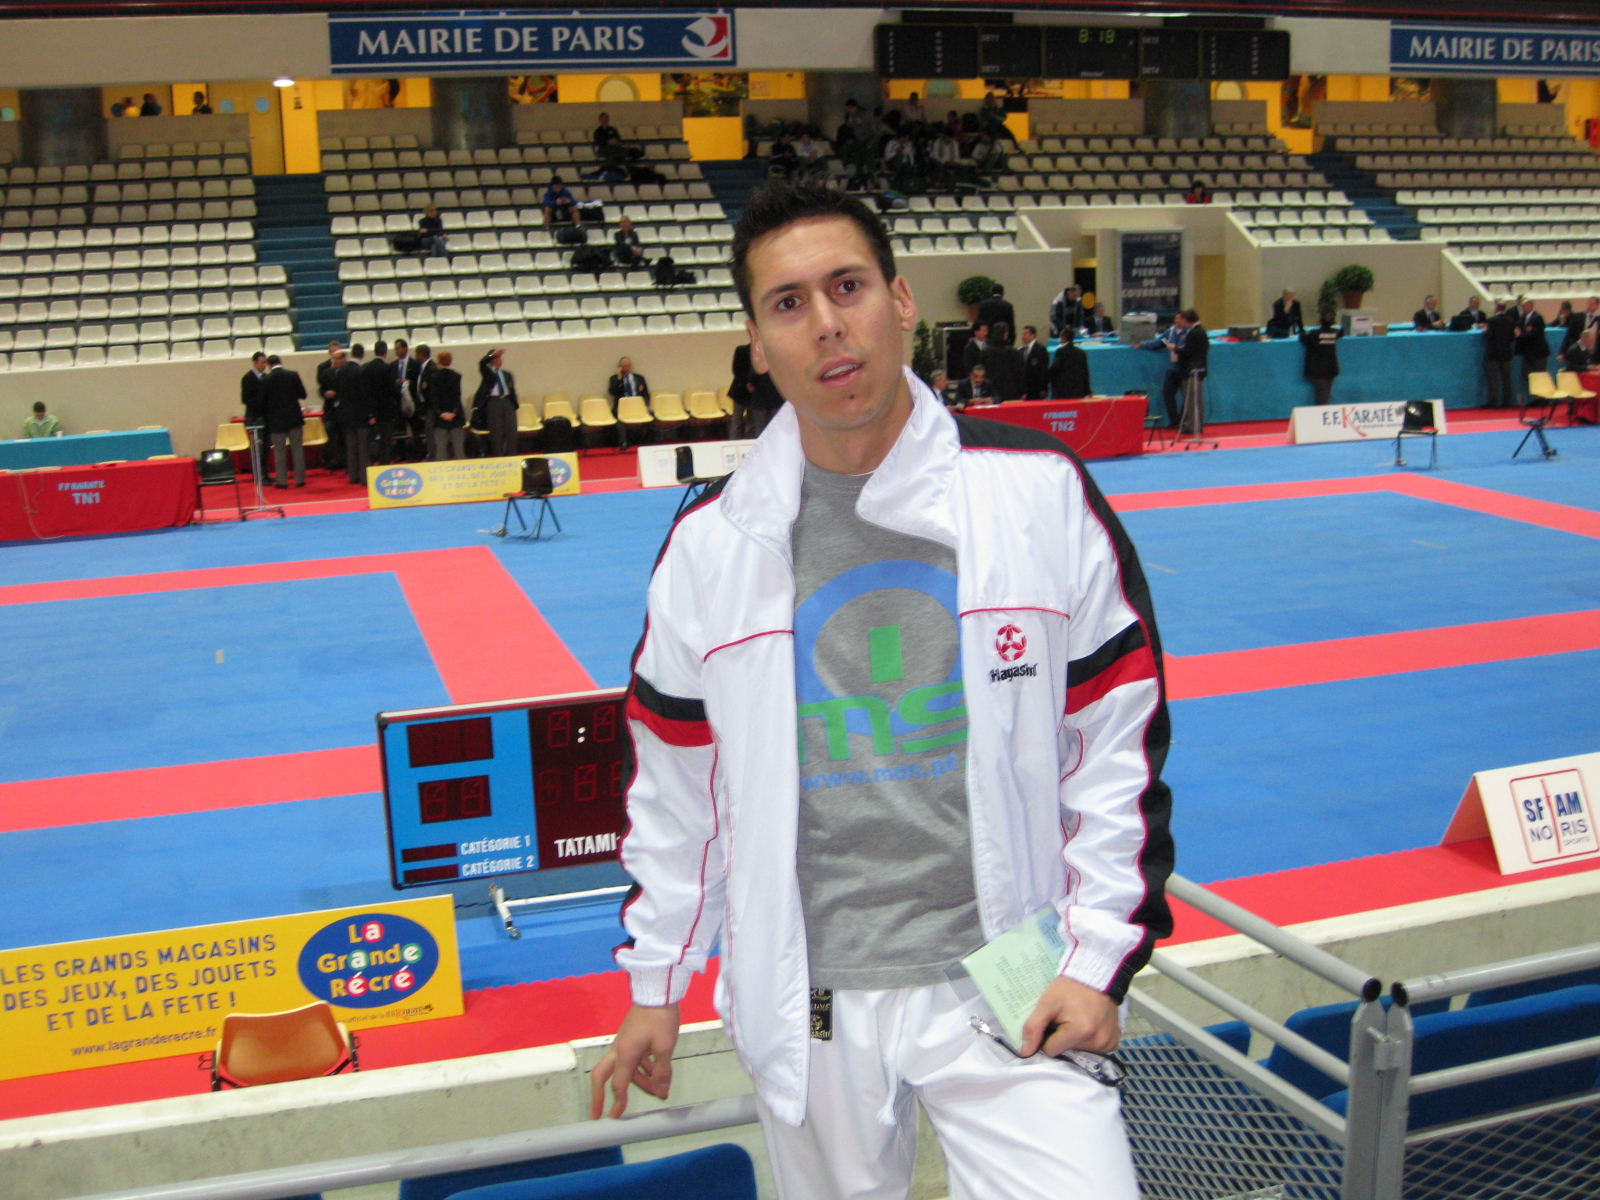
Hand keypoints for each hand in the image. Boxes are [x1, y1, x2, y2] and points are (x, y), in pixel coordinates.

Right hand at [588, 1003, 679, 1118]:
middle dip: (600, 1095)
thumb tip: (662, 1090)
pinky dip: (643, 1068)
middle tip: (598, 1112)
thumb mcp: (665, 1047)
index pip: (619, 1084)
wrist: (658, 991)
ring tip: (658, 1090)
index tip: (615, 1117)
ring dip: (638, 1081)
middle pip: (603, 1075)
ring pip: (625, 1068)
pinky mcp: (633, 1037)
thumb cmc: (660, 1018)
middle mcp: (620, 1049)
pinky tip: (657, 1073)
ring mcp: (625, 1042)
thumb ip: (662, 1070)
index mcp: (625, 1053)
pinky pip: (634, 1058)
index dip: (618, 1102)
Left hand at [1020, 977, 1119, 1057]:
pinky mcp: (1113, 1042)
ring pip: (1079, 1051)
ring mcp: (1108, 1044)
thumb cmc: (1069, 988)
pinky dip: (1088, 1040)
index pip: (1051, 1050)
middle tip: (1065, 1018)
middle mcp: (1098, 1042)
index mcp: (1080, 1033)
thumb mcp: (1047, 1002)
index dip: (1047, 1036)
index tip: (1052, 1022)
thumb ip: (1033, 1027)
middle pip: (1066, 1051)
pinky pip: (1094, 1049)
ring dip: (1075, 1039)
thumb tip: (1025, 1053)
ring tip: (1077, 1018)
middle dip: (1062, 1038)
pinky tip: (1088, 1024)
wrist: (1095, 976)